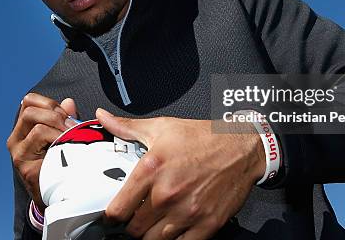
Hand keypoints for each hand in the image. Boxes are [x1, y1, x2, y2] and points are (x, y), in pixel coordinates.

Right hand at [7, 93, 77, 213]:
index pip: (29, 100)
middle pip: (30, 110)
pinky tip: (69, 149)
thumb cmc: (60, 161)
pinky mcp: (26, 168)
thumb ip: (65, 118)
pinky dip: (59, 142)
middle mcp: (15, 139)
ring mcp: (19, 155)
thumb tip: (69, 102)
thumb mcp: (63, 135)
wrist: (56, 196)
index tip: (66, 115)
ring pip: (38, 127)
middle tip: (72, 127)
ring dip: (60, 130)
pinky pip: (44, 146)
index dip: (49, 103)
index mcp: (23, 128)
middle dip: (56, 114)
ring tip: (72, 138)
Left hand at [96, 109, 264, 239]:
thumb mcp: (162, 127)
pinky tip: (174, 229)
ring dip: (151, 235)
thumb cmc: (202, 137)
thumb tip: (102, 117)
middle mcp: (166, 194)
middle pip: (133, 230)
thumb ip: (127, 127)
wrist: (242, 147)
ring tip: (154, 223)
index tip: (114, 215)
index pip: (117, 210)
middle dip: (131, 225)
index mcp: (151, 169)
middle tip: (136, 217)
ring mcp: (187, 212)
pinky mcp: (207, 225)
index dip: (111, 216)